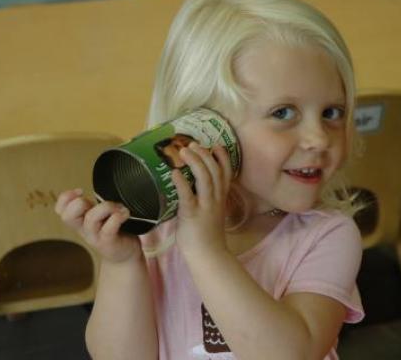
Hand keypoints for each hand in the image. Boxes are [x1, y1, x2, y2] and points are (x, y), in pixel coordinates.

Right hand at [55, 189, 141, 263]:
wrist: (125, 255)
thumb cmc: (115, 230)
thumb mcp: (102, 216)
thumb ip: (97, 204)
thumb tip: (107, 183)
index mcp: (80, 220)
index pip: (60, 210)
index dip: (65, 197)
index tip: (81, 191)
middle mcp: (84, 229)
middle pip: (67, 215)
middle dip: (80, 202)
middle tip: (96, 202)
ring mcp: (95, 237)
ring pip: (91, 218)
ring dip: (107, 207)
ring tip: (120, 208)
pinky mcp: (108, 243)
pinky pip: (109, 228)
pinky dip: (118, 217)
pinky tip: (125, 214)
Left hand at [172, 143, 232, 259]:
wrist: (208, 255)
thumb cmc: (206, 234)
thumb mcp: (211, 211)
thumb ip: (204, 197)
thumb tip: (189, 184)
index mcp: (220, 197)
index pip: (226, 172)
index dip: (222, 157)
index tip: (216, 145)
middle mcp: (216, 198)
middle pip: (214, 170)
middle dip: (204, 154)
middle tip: (192, 144)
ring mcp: (205, 206)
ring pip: (205, 178)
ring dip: (195, 162)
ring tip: (183, 151)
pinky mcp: (192, 215)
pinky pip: (188, 196)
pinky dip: (181, 183)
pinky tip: (174, 174)